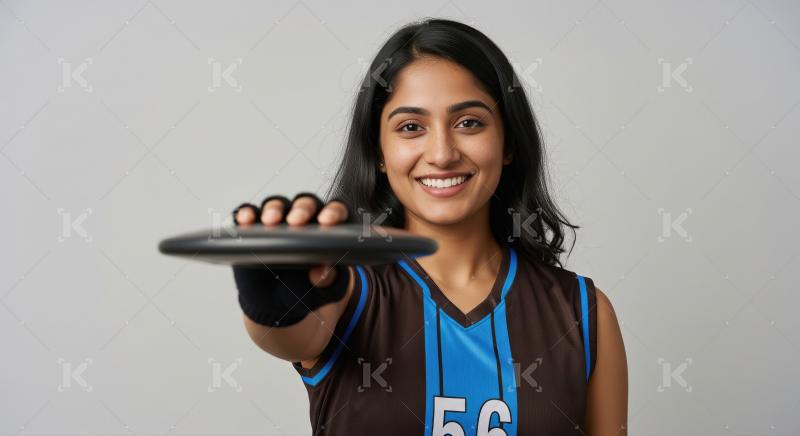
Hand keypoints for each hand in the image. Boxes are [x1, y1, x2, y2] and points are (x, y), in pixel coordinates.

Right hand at [232, 192, 351, 285]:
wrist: (278, 304)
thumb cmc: (307, 291)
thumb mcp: (324, 290)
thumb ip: (329, 281)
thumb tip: (322, 271)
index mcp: (328, 230)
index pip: (336, 212)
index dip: (333, 213)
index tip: (327, 222)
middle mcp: (304, 220)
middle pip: (305, 204)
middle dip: (302, 209)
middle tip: (296, 221)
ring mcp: (278, 222)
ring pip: (277, 205)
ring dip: (274, 209)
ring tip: (270, 221)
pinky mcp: (254, 228)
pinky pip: (250, 215)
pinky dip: (246, 214)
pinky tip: (245, 220)